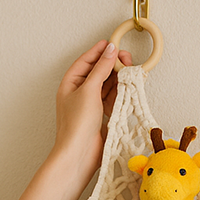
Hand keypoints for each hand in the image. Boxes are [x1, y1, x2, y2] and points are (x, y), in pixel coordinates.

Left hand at [53, 40, 132, 184]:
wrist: (79, 155)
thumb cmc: (76, 125)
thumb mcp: (89, 90)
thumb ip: (101, 68)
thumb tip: (110, 50)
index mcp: (70, 84)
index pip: (86, 61)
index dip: (99, 52)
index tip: (113, 44)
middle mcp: (79, 93)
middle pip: (98, 72)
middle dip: (112, 65)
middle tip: (126, 60)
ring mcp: (90, 105)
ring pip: (107, 85)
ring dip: (118, 79)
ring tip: (129, 73)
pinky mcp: (101, 116)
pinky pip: (112, 99)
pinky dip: (120, 93)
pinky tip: (127, 89)